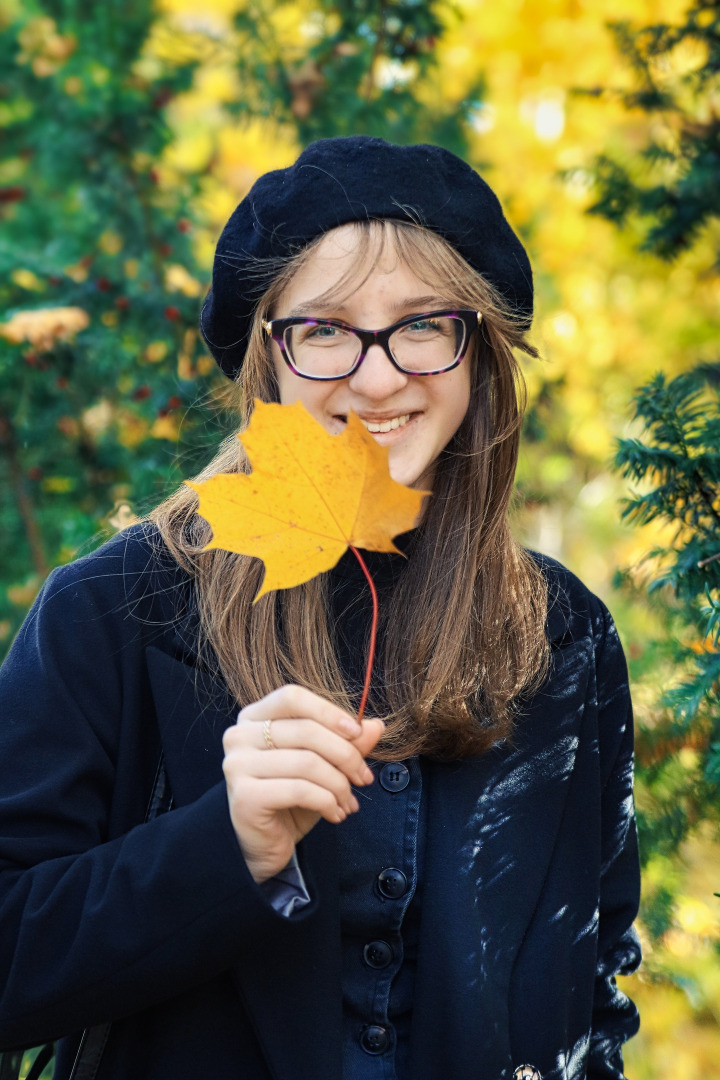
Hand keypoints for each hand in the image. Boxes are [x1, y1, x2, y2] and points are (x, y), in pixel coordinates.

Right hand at [222, 684, 382, 883]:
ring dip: (339, 785)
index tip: (357, 734)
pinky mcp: (245, 796)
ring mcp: (237, 765)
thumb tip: (376, 726)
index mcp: (254, 717)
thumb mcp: (323, 766)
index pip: (293, 697)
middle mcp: (239, 736)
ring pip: (307, 762)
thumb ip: (346, 743)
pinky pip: (300, 790)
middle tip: (364, 778)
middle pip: (306, 730)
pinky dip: (327, 802)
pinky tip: (336, 814)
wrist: (265, 844)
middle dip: (346, 755)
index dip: (328, 711)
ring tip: (349, 802)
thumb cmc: (292, 798)